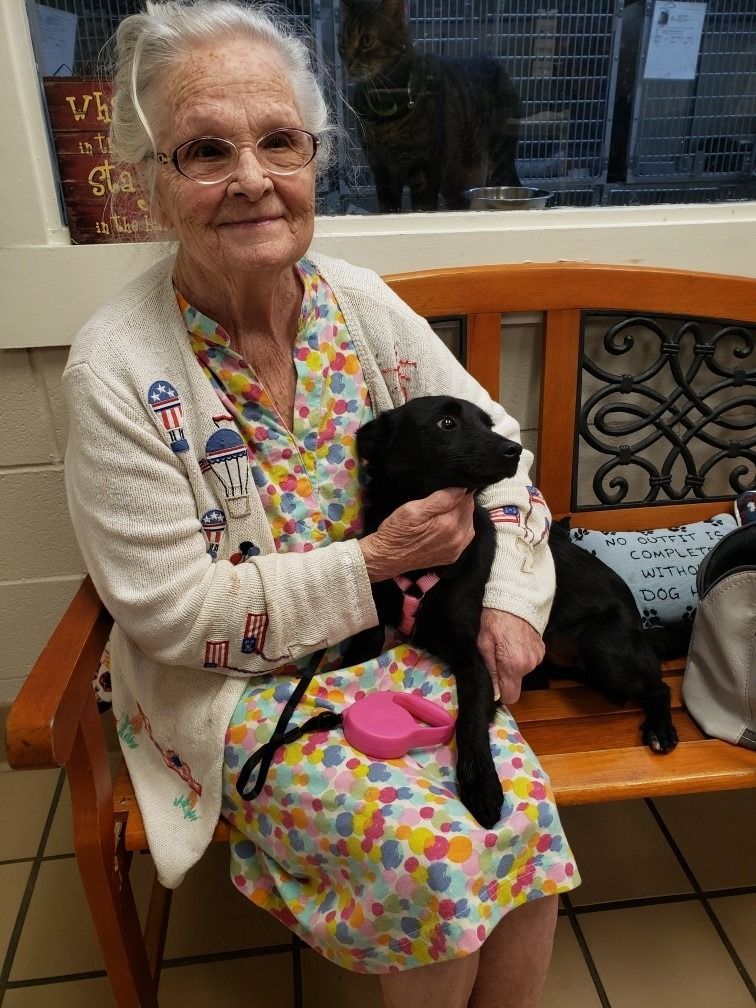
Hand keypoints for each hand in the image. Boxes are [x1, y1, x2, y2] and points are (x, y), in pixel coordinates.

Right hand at [359, 487, 474, 582]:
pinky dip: (457, 527)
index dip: (456, 489)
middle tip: (438, 499)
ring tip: (439, 512)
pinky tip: (443, 525)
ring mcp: (456, 549)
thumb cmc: (396, 533)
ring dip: (458, 514)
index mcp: (448, 524)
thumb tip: (462, 488)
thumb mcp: (412, 510)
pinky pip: (464, 535)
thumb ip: (440, 499)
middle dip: (458, 501)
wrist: (387, 558)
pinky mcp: (452, 556)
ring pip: (468, 521)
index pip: (465, 497)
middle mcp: (457, 538)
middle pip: (468, 509)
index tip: (443, 489)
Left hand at [478, 608, 544, 704]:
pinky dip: (522, 654)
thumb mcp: (484, 644)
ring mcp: (538, 657)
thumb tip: (495, 692)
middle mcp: (529, 664)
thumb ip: (490, 671)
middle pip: (515, 682)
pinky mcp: (542, 649)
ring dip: (514, 663)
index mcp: (514, 666)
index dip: (501, 691)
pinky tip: (516, 641)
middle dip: (505, 674)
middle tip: (497, 655)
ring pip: (522, 670)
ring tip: (506, 645)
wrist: (515, 600)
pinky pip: (529, 660)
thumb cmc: (495, 620)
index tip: (494, 680)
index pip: (510, 696)